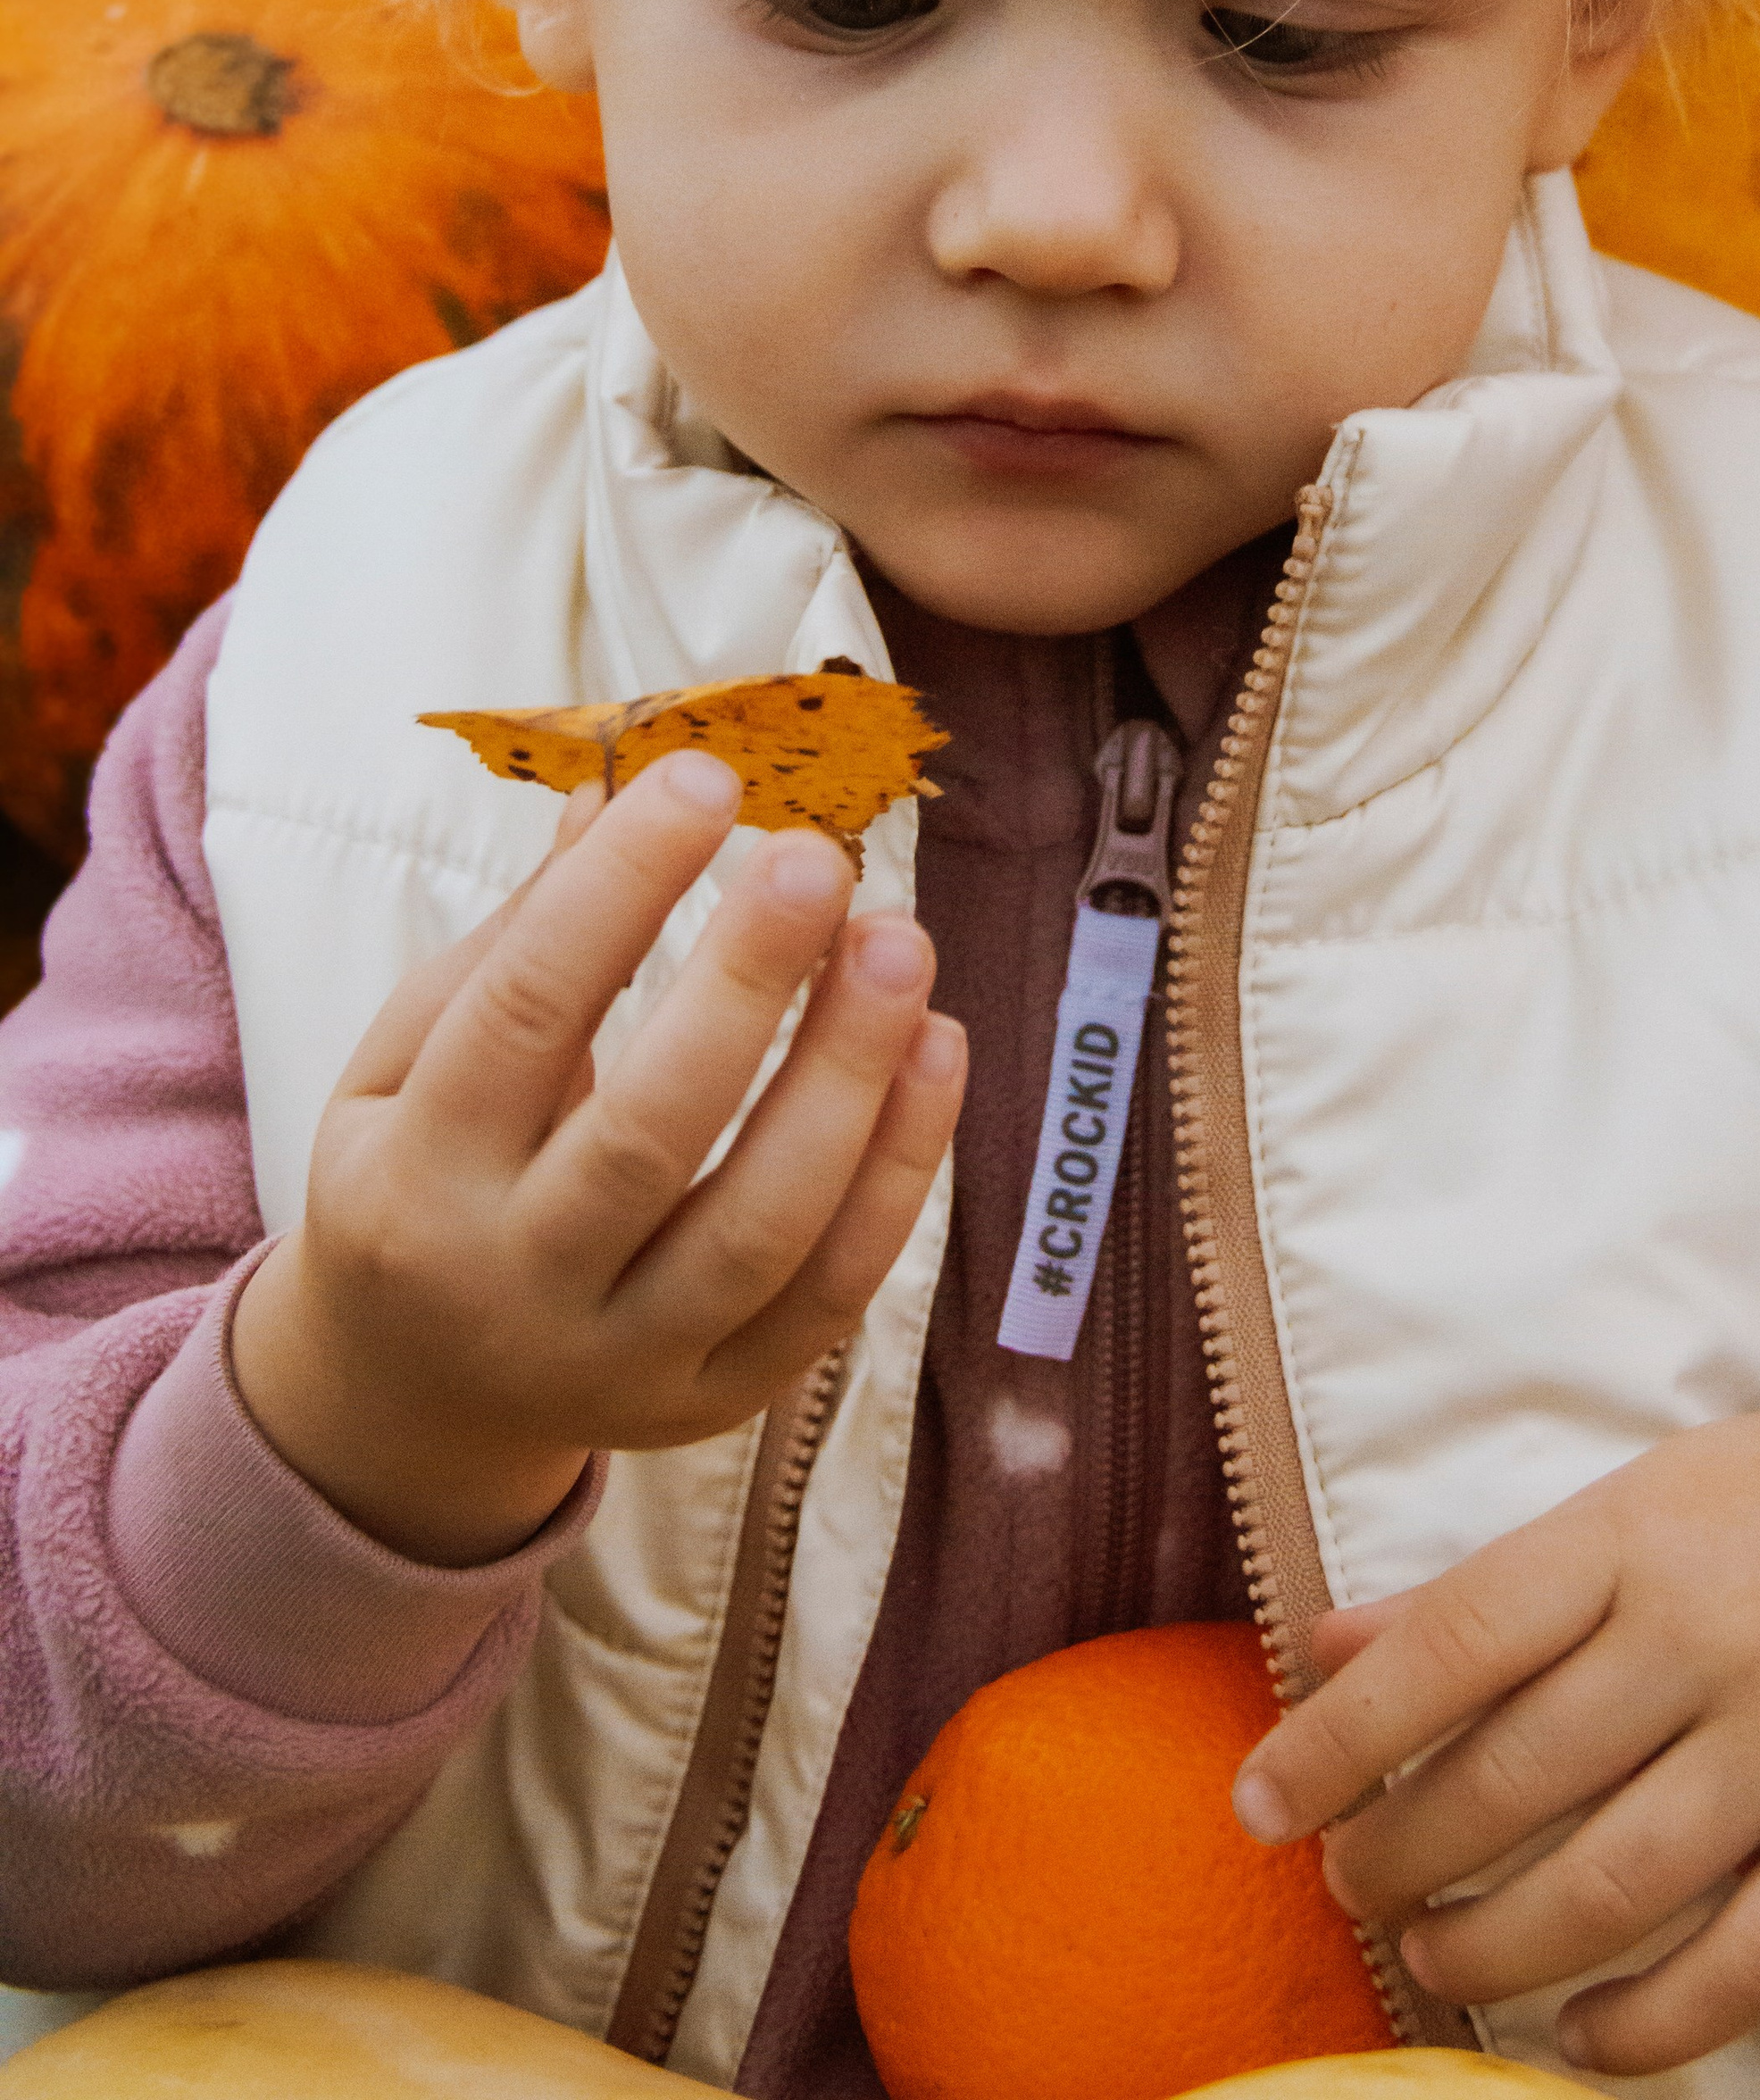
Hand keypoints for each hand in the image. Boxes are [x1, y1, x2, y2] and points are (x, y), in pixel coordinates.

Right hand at [231, 750, 963, 1565]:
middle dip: (747, 983)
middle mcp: (515, 1285)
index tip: (702, 779)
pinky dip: (900, 1173)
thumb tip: (619, 792)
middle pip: (649, 1135)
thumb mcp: (402, 1065)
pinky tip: (936, 1048)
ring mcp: (624, 1361)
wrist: (408, 1401)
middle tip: (818, 859)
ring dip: (850, 1078)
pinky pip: (831, 1293)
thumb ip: (513, 940)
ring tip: (900, 946)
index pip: (522, 1014)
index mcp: (414, 1179)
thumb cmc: (414, 1182)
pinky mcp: (719, 1401)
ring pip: (762, 1231)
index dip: (617, 890)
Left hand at [1231, 1394, 1759, 2079]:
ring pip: (1614, 1886)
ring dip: (1496, 1946)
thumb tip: (1324, 1645)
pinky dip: (1645, 2026)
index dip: (1337, 1735)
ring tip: (1436, 1955)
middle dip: (1400, 1856)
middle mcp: (1711, 1634)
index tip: (1255, 1803)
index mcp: (1634, 1533)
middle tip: (1350, 1887)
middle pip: (1515, 1781)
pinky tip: (1577, 2035)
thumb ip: (1488, 1586)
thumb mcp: (1643, 1502)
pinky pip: (1746, 1963)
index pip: (1453, 1642)